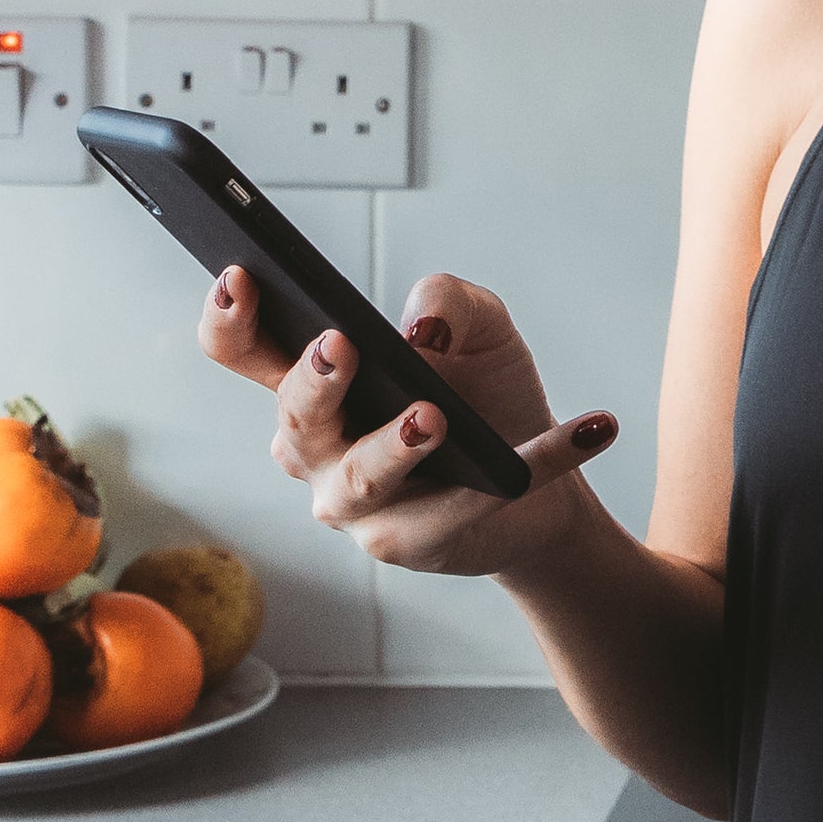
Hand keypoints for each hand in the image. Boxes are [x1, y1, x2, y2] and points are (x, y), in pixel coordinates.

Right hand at [198, 267, 619, 580]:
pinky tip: (594, 427)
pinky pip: (468, 507)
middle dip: (313, 384)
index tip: (242, 276)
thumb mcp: (478, 328)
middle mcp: (318, 451)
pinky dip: (538, 463)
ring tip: (434, 415)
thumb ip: (448, 302)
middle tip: (342, 345)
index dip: (228, 318)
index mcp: (312, 385)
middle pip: (295, 421)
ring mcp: (358, 507)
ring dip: (394, 445)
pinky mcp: (415, 544)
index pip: (242, 352)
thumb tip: (417, 331)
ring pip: (360, 480)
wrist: (540, 476)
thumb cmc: (483, 393)